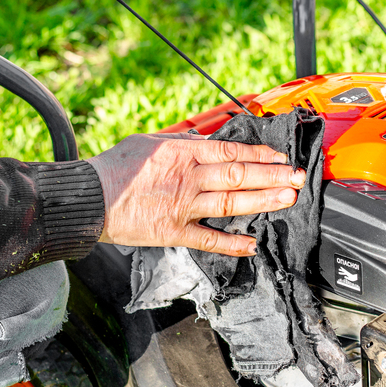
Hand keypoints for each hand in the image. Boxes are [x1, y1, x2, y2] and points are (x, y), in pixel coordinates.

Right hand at [88, 134, 305, 256]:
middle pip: (238, 176)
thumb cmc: (115, 168)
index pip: (231, 152)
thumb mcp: (151, 142)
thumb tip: (211, 141)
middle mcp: (187, 178)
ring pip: (230, 203)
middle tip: (297, 178)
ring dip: (262, 202)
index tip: (281, 158)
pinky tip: (252, 245)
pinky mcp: (173, 232)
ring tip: (287, 199)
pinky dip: (231, 244)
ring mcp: (182, 206)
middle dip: (272, 176)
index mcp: (182, 153)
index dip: (260, 155)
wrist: (88, 198)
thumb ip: (184, 143)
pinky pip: (208, 239)